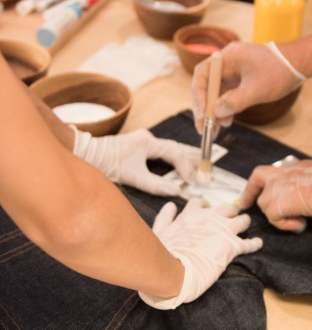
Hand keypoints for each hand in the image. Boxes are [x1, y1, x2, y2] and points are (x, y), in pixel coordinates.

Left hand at [72, 128, 201, 195]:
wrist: (85, 153)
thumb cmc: (107, 164)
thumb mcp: (132, 177)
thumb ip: (155, 184)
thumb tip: (176, 191)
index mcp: (148, 142)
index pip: (175, 153)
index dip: (186, 167)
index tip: (192, 180)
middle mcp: (147, 138)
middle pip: (176, 146)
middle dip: (192, 155)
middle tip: (208, 162)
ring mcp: (142, 139)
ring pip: (169, 146)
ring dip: (183, 153)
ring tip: (198, 158)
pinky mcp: (136, 144)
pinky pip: (161, 148)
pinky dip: (172, 154)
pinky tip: (175, 159)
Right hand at [138, 200, 262, 308]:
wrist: (173, 270)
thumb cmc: (163, 253)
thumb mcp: (158, 231)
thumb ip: (165, 217)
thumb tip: (170, 205)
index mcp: (191, 214)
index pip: (201, 202)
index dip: (205, 206)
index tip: (207, 210)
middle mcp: (210, 218)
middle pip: (227, 208)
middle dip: (230, 212)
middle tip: (230, 218)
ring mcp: (223, 231)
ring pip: (242, 220)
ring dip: (244, 223)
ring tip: (246, 226)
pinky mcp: (232, 246)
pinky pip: (249, 243)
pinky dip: (255, 243)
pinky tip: (258, 243)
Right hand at [192, 41, 304, 128]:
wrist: (300, 64)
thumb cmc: (279, 71)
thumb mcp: (257, 89)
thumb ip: (235, 101)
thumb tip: (216, 112)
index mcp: (228, 57)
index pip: (203, 74)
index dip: (199, 95)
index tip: (202, 114)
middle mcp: (228, 62)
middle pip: (209, 85)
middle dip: (206, 107)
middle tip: (203, 128)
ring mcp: (235, 71)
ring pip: (219, 92)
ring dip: (216, 110)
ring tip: (215, 130)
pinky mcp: (243, 79)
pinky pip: (229, 94)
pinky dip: (227, 107)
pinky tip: (227, 121)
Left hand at [239, 157, 311, 232]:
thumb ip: (308, 184)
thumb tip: (310, 195)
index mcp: (293, 168)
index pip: (265, 173)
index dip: (254, 185)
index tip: (248, 196)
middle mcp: (282, 174)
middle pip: (258, 186)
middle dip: (254, 198)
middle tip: (251, 209)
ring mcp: (279, 187)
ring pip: (265, 205)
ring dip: (279, 216)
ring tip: (300, 219)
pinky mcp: (280, 203)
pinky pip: (274, 218)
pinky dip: (286, 225)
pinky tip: (302, 223)